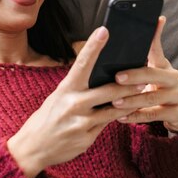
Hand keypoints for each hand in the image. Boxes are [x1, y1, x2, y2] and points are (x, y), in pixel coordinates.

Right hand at [7, 26, 143, 177]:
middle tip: (144, 76)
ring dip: (130, 101)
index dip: (94, 46)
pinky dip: (117, 117)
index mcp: (65, 89)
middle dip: (129, 84)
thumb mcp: (57, 98)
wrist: (33, 147)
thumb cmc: (47, 118)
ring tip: (142, 94)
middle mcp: (73, 104)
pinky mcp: (87, 137)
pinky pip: (107, 124)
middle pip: (109, 90)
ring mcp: (81, 122)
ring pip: (114, 110)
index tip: (104, 30)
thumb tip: (100, 76)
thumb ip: (78, 89)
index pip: (82, 63)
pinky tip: (126, 112)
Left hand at [111, 16, 177, 132]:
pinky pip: (154, 115)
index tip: (147, 27)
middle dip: (134, 76)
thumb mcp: (156, 71)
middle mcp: (173, 78)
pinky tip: (122, 117)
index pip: (156, 49)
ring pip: (152, 97)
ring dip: (132, 100)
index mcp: (164, 66)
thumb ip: (144, 59)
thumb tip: (123, 41)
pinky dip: (136, 116)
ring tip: (115, 102)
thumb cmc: (162, 87)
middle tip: (117, 77)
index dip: (153, 37)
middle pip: (152, 74)